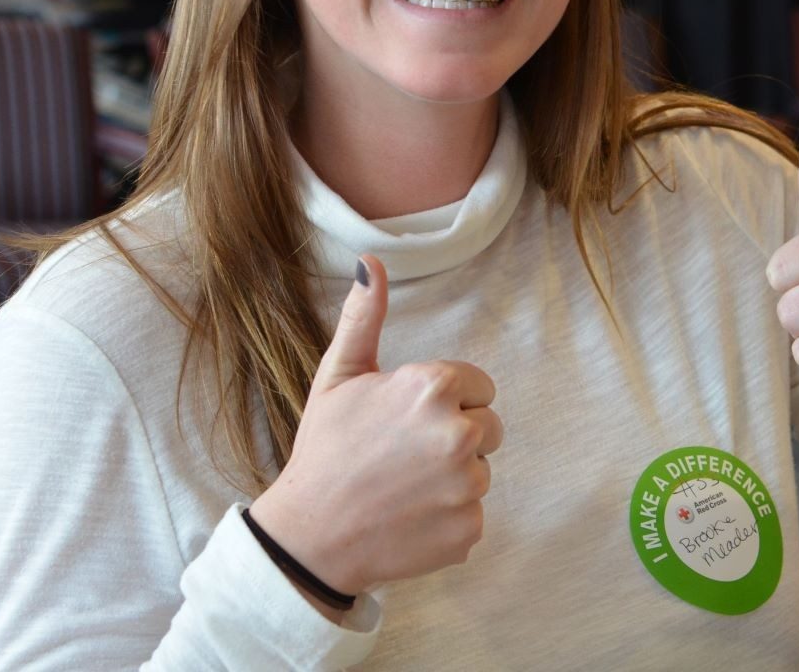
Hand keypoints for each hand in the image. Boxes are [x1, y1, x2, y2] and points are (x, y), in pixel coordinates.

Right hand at [249, 255, 501, 595]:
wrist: (309, 536)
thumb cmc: (324, 449)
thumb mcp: (339, 375)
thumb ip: (364, 317)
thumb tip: (370, 261)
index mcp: (433, 387)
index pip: (479, 386)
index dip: (448, 401)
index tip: (411, 418)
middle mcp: (459, 433)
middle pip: (490, 426)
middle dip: (457, 435)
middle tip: (407, 453)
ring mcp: (466, 486)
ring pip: (481, 471)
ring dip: (453, 477)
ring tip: (404, 486)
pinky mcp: (469, 530)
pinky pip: (473, 513)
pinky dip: (448, 517)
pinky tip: (410, 516)